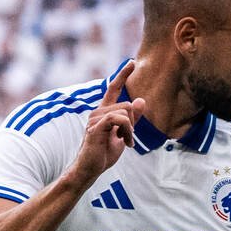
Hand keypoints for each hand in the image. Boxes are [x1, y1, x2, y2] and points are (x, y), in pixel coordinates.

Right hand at [66, 62, 146, 188]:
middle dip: (134, 124)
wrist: (90, 169)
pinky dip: (127, 132)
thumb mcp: (123, 135)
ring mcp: (95, 118)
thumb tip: (141, 100)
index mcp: (104, 111)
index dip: (122, 75)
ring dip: (131, 131)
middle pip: (128, 105)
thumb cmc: (104, 153)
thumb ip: (132, 119)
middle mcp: (97, 111)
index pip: (113, 88)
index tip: (132, 62)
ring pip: (126, 112)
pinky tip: (126, 144)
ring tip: (125, 143)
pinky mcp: (95, 127)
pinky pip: (119, 119)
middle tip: (128, 139)